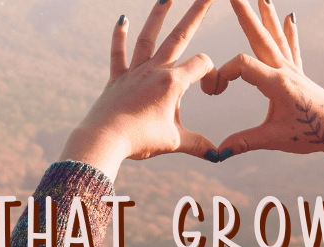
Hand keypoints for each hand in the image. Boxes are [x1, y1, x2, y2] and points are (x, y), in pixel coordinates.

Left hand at [59, 0, 219, 181]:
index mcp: (172, 82)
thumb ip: (198, 145)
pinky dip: (118, 36)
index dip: (213, 75)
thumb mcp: (174, 142)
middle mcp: (154, 70)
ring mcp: (134, 72)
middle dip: (197, 13)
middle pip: (180, 35)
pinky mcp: (117, 79)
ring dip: (158, 16)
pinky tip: (121, 19)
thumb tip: (219, 156)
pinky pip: (118, 53)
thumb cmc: (140, 140)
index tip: (210, 92)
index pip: (202, 64)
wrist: (104, 140)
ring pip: (148, 37)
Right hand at [210, 0, 323, 170]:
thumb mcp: (275, 139)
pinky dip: (289, 32)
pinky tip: (290, 18)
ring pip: (276, 38)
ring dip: (267, 17)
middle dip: (246, 16)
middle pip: (261, 38)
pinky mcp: (300, 76)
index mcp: (277, 83)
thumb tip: (219, 152)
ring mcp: (294, 71)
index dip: (224, 74)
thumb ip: (245, 142)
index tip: (215, 91)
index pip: (243, 66)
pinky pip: (292, 48)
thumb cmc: (311, 134)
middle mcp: (285, 71)